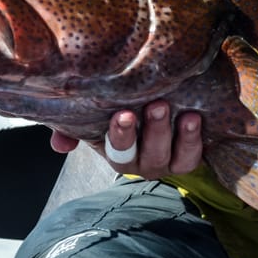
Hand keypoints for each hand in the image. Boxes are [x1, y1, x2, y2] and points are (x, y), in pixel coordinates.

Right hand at [50, 100, 203, 177]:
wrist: (161, 96)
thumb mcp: (97, 111)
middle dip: (153, 131)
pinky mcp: (188, 157)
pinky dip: (195, 140)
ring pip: (172, 157)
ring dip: (181, 138)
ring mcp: (166, 160)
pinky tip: (197, 120)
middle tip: (158, 105)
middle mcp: (141, 161)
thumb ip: (73, 125)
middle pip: (147, 155)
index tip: (124, 114)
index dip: (120, 134)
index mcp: (116, 149)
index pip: (116, 148)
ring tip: (188, 116)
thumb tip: (59, 145)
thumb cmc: (123, 103)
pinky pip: (192, 157)